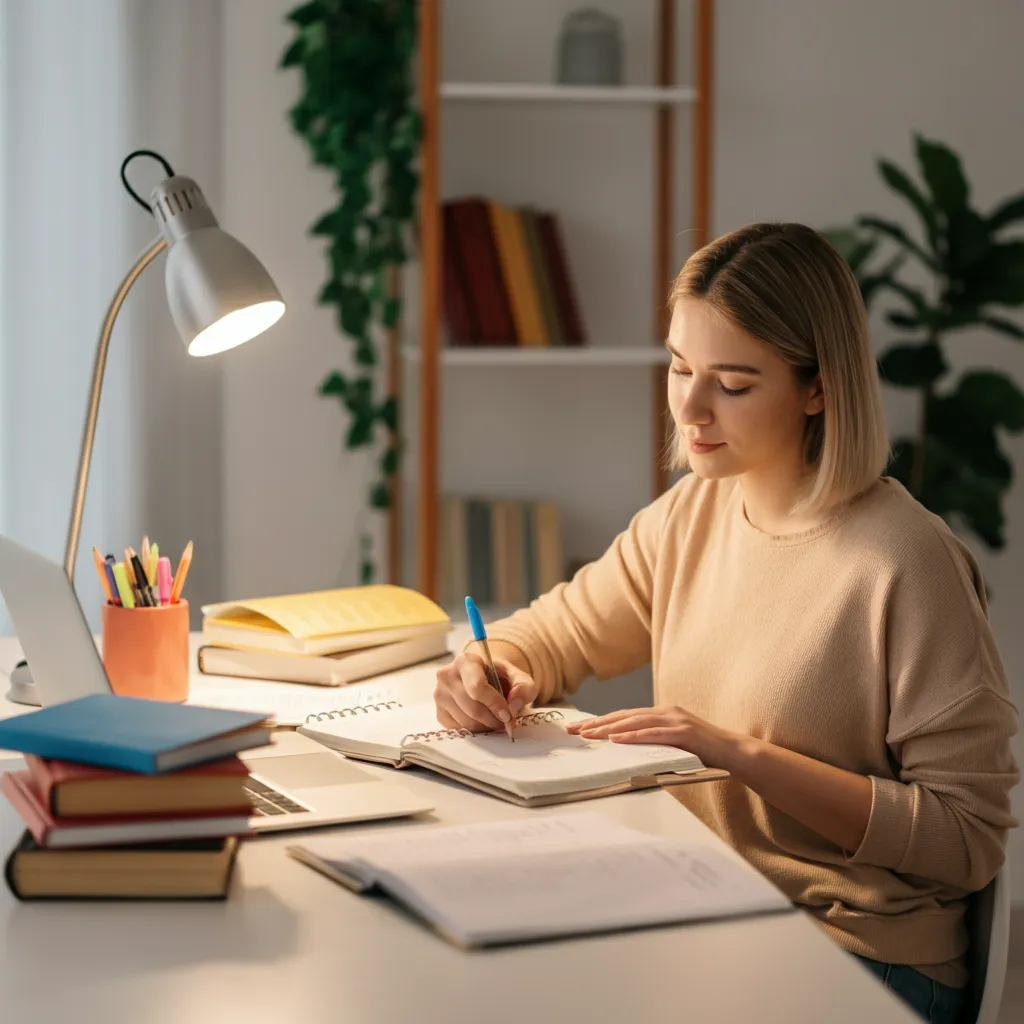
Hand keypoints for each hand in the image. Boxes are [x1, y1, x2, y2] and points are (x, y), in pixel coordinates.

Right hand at [434, 651, 540, 732]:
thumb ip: (524, 688)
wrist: (485, 679)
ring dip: (486, 726)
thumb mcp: (519, 678)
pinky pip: (459, 729)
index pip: (477, 687)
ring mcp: (440, 695)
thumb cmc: (501, 678)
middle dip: (493, 719)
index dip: (495, 704)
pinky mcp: (439, 713)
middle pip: (471, 707)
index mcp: (466, 661)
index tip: (508, 714)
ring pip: (465, 721)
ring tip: (496, 720)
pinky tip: (483, 721)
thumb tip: (514, 706)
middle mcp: (447, 675)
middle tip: (506, 722)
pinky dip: (475, 730)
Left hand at [568, 704, 744, 769]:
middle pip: (624, 716)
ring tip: (589, 735)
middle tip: (573, 731)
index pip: (624, 716)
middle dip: (596, 724)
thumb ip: (653, 742)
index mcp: (661, 713)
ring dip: (609, 729)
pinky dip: (634, 736)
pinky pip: (654, 734)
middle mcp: (666, 711)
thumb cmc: (703, 752)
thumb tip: (625, 751)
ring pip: (635, 723)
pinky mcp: (684, 732)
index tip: (578, 729)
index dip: (600, 722)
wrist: (734, 752)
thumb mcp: (672, 744)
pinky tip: (618, 739)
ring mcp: (675, 720)